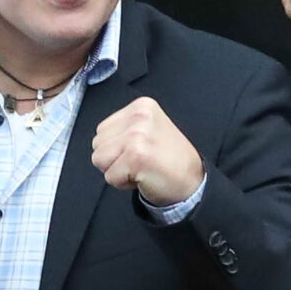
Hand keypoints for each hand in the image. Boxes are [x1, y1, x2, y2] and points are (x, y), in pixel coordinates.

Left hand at [90, 97, 205, 207]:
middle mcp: (139, 116)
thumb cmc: (168, 160)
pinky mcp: (136, 156)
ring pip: (99, 160)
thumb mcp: (149, 129)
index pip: (102, 130)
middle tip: (141, 161)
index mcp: (141, 106)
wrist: (193, 182)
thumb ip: (124, 127)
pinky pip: (110, 177)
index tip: (141, 150)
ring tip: (140, 167)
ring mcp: (137, 135)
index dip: (116, 147)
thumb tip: (99, 139)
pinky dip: (123, 183)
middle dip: (114, 158)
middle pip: (97, 144)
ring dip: (117, 171)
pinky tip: (144, 176)